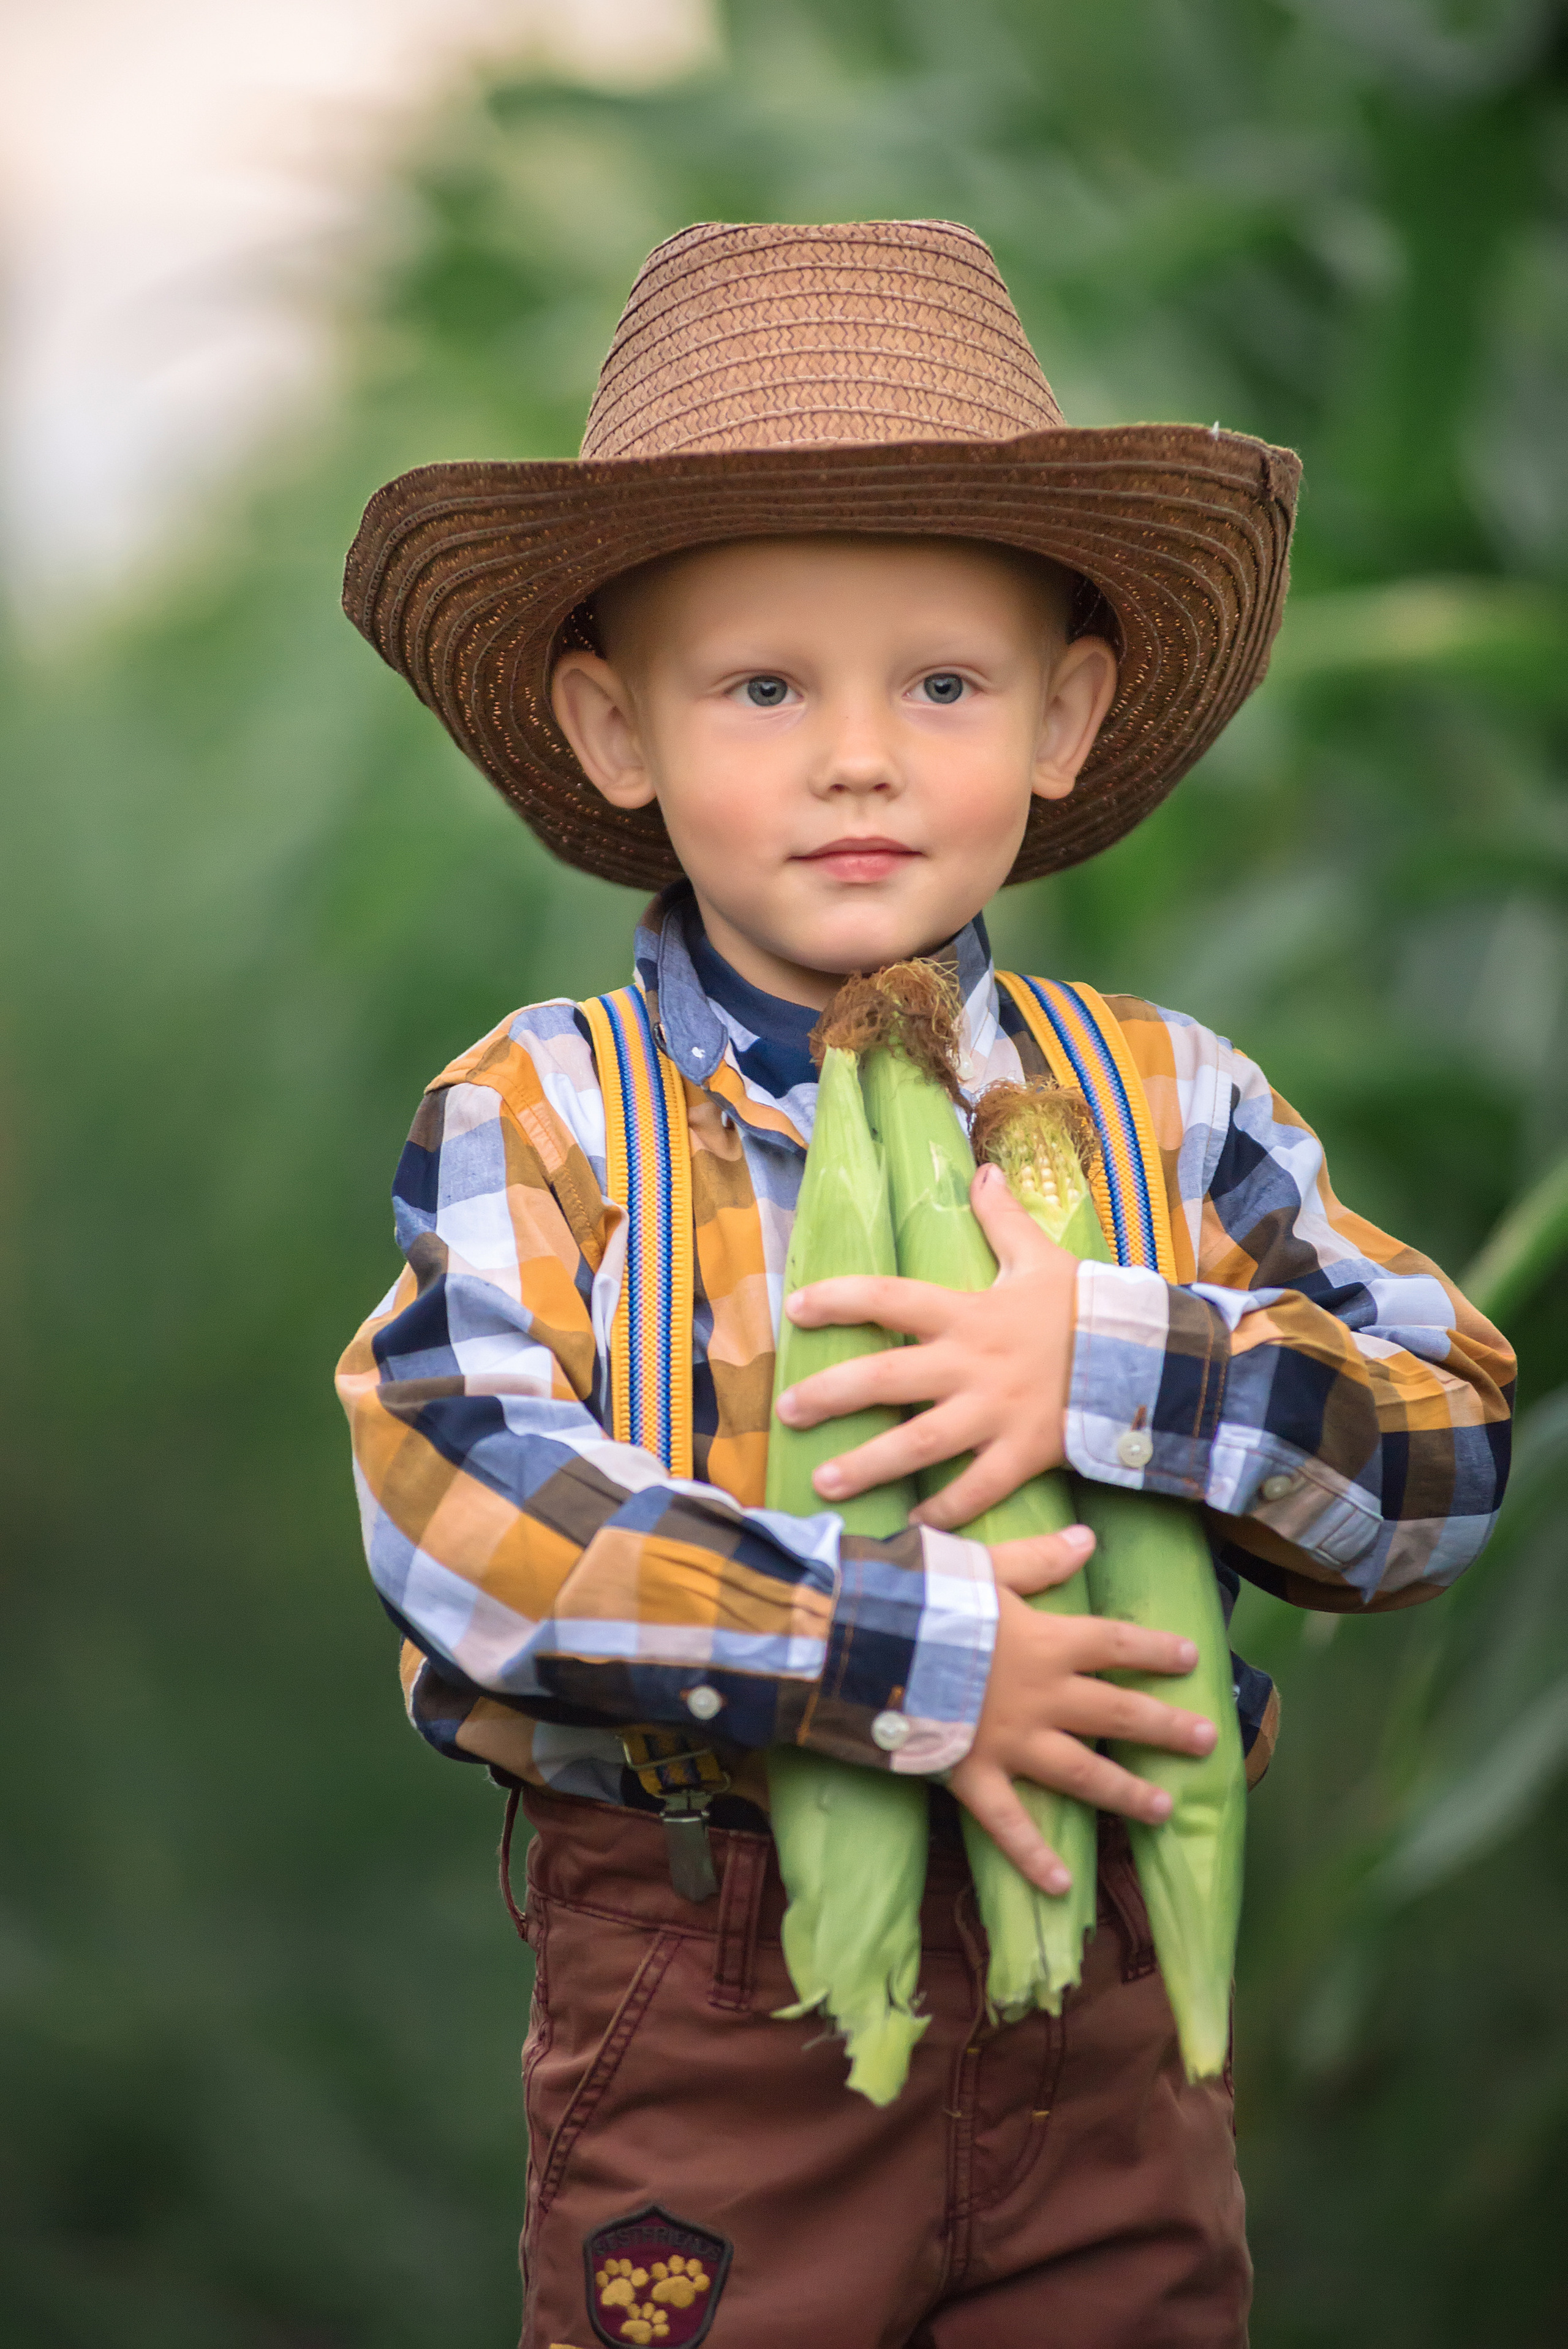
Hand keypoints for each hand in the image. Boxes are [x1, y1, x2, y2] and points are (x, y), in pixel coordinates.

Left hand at [777, 1161, 1075, 1526]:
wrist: (1150, 1359)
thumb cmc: (1087, 1310)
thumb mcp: (1043, 1257)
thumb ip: (1004, 1219)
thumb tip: (983, 1171)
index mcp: (969, 1313)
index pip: (890, 1297)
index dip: (840, 1299)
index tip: (795, 1308)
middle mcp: (973, 1364)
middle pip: (887, 1377)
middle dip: (831, 1394)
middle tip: (786, 1410)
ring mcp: (996, 1413)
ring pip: (920, 1443)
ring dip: (868, 1464)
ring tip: (822, 1482)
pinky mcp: (1023, 1454)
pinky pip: (975, 1490)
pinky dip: (943, 1512)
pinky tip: (909, 1527)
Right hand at [949, 1529, 1217, 1893]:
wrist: (866, 1643)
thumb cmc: (922, 1596)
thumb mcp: (981, 1564)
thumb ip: (1036, 1558)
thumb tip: (1088, 1539)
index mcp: (1047, 1641)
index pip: (1115, 1643)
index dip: (1154, 1649)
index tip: (1190, 1658)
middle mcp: (1042, 1696)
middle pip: (1116, 1712)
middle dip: (1164, 1726)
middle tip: (1208, 1742)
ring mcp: (1011, 1742)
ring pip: (1081, 1772)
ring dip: (1125, 1792)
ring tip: (1164, 1811)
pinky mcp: (973, 1775)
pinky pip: (1008, 1823)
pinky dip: (1033, 1856)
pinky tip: (1061, 1885)